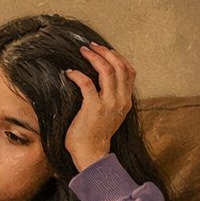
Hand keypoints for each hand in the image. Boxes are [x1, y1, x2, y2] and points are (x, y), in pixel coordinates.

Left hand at [64, 42, 135, 171]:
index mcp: (126, 100)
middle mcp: (120, 99)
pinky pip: (87, 84)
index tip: (105, 51)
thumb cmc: (94, 136)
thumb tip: (101, 86)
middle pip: (119, 66)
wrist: (91, 154)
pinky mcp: (93, 107)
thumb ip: (110, 100)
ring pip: (107, 71)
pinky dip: (78, 75)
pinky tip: (70, 73)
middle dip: (106, 53)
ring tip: (83, 52)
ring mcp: (109, 103)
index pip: (129, 71)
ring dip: (94, 58)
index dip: (118, 57)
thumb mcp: (109, 115)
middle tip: (92, 46)